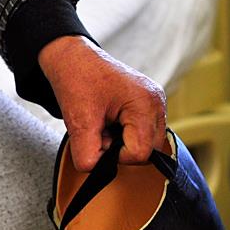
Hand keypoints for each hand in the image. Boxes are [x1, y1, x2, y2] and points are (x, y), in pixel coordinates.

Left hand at [38, 36, 166, 171]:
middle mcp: (157, 103)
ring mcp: (155, 104)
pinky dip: (123, 134)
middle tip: (98, 129)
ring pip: (145, 144)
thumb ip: (87, 153)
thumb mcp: (78, 121)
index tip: (98, 139)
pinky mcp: (148, 106)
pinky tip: (109, 120)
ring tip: (103, 123)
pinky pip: (141, 133)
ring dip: (121, 142)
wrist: (72, 59)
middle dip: (120, 148)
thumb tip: (96, 170)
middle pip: (147, 152)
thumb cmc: (76, 80)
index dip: (115, 156)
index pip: (140, 154)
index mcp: (145, 104)